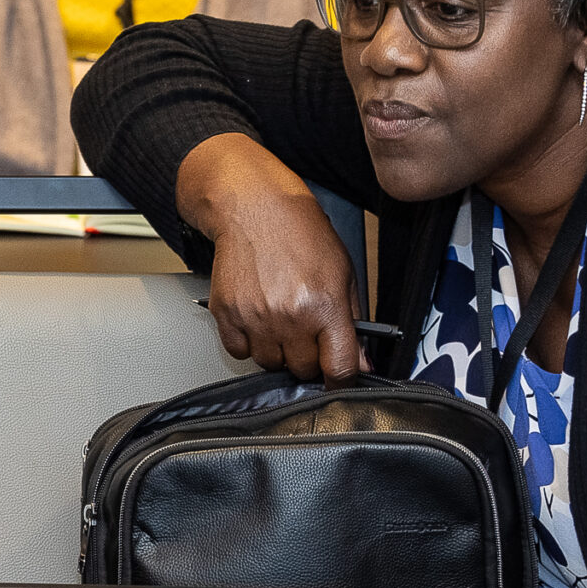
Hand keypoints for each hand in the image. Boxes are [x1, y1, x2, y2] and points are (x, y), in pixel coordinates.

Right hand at [178, 133, 365, 383]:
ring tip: (280, 320)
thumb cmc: (301, 234)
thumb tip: (360, 363)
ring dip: (277, 351)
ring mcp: (254, 317)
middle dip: (308, 357)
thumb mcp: (343, 273)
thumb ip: (353, 322)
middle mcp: (289, 316)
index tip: (339, 379)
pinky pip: (239, 352)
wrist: (254, 208)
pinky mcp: (226, 313)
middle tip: (306, 332)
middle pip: (302, 369)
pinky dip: (248, 343)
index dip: (342, 380)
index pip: (339, 369)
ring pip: (270, 364)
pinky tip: (257, 319)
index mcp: (325, 306)